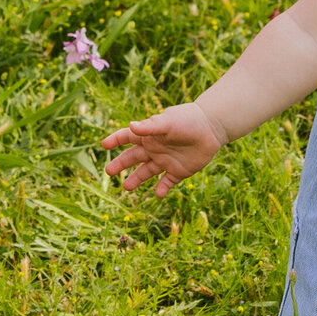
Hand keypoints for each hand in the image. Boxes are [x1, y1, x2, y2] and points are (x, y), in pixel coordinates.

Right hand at [103, 103, 223, 195]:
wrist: (212, 127)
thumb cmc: (188, 120)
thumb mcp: (168, 122)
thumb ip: (150, 127)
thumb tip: (131, 126)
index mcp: (149, 135)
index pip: (127, 137)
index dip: (115, 140)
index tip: (104, 145)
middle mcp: (154, 149)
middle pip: (133, 157)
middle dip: (120, 164)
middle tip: (108, 172)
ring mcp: (166, 161)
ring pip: (147, 172)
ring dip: (136, 179)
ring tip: (126, 187)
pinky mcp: (179, 171)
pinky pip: (168, 182)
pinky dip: (162, 188)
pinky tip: (158, 194)